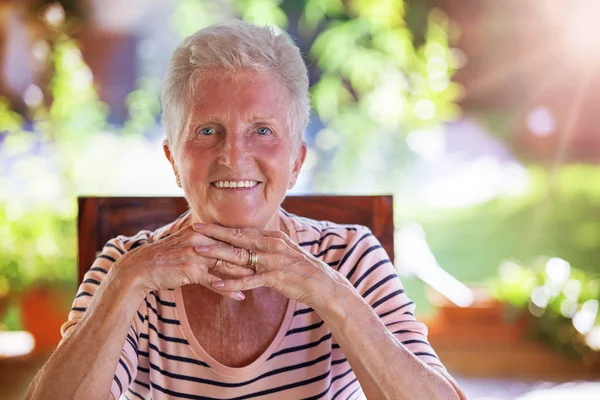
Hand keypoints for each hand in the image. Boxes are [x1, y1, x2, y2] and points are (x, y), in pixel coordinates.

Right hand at [113, 226, 253, 300]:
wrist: (141, 267)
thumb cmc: (166, 257)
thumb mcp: (186, 243)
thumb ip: (204, 242)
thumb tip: (221, 243)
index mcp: (201, 230)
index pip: (230, 236)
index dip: (248, 243)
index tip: (265, 249)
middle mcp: (200, 239)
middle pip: (232, 249)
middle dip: (252, 257)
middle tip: (270, 265)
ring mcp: (196, 253)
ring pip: (226, 265)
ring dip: (245, 274)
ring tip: (261, 281)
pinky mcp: (190, 270)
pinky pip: (214, 281)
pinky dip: (228, 289)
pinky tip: (239, 296)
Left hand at [192, 223, 344, 307]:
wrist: (321, 284)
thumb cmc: (300, 270)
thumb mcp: (283, 253)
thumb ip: (266, 247)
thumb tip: (250, 244)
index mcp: (272, 237)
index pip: (242, 230)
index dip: (221, 227)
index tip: (203, 223)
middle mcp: (271, 244)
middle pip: (238, 236)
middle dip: (214, 232)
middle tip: (193, 229)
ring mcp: (273, 260)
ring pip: (240, 255)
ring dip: (217, 253)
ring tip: (197, 251)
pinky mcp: (275, 277)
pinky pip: (249, 280)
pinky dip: (232, 282)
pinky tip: (217, 285)